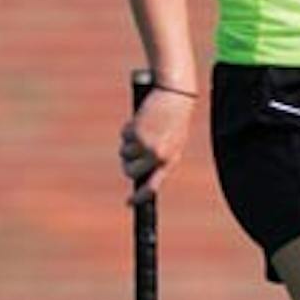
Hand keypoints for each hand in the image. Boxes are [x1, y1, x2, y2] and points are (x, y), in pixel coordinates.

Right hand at [119, 87, 194, 203]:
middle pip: (130, 172)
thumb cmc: (175, 119)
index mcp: (171, 160)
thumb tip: (140, 172)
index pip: (153, 185)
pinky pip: (124, 137)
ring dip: (129, 143)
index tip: (129, 202)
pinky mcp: (136, 134)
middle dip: (128, 163)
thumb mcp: (173, 141)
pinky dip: (128, 129)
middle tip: (133, 150)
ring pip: (124, 154)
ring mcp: (146, 146)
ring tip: (144, 129)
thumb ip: (160, 157)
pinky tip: (142, 119)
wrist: (175, 96)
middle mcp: (158, 157)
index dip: (140, 197)